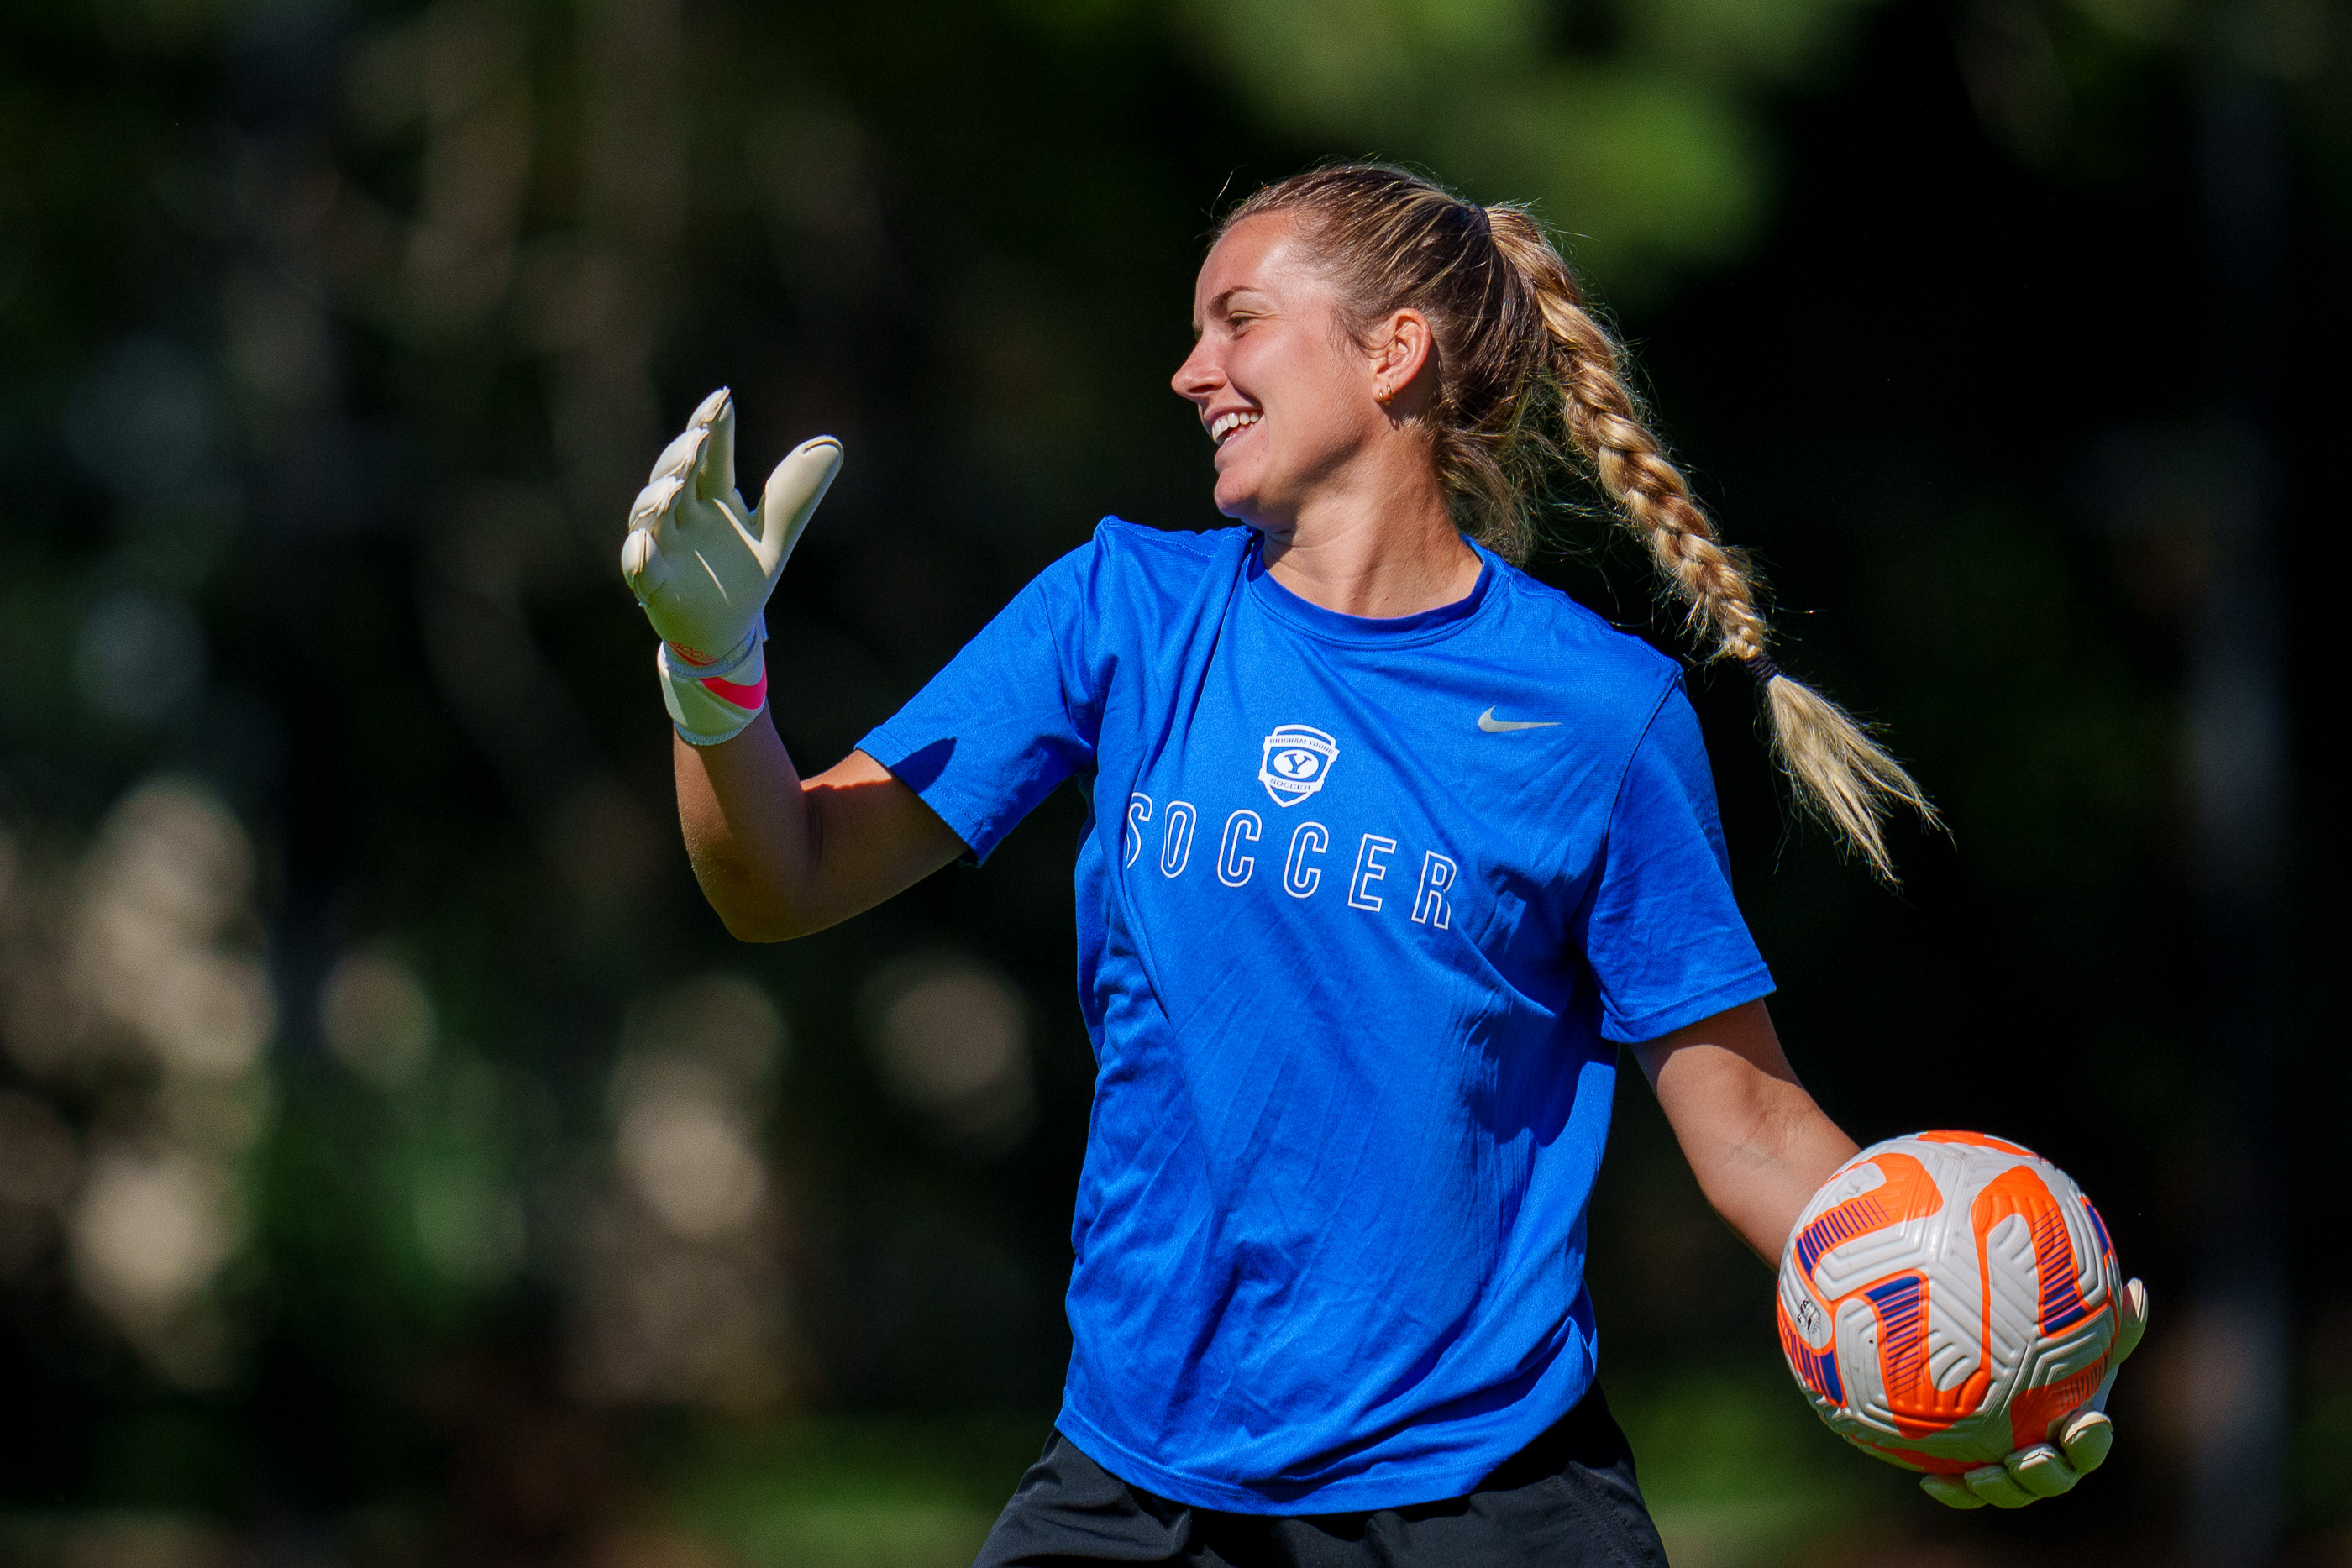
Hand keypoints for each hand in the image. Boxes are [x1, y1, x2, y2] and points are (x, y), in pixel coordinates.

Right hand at [621, 389, 840, 742]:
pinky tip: (642, 544)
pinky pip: (640, 567)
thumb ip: (796, 494)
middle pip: (674, 476)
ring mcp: (664, 547)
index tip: (723, 397)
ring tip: (672, 488)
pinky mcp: (654, 584)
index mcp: (712, 498)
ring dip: (656, 499)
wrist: (723, 634)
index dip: (714, 427)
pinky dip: (639, 555)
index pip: (711, 456)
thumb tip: (833, 443)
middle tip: (698, 437)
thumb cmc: (740, 576)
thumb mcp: (775, 534)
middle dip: (682, 456)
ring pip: (649, 515)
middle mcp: (682, 516)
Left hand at [1920, 1276, 2148, 1508]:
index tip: (2087, 1421)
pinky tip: (1928, 1482)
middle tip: (2028, 1458)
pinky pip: (1965, 1490)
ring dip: (1998, 1489)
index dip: (2091, 1440)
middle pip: (2054, 1479)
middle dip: (2045, 1475)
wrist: (1995, 1365)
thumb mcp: (2073, 1333)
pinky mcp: (1973, 1472)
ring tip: (1978, 1476)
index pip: (2090, 1444)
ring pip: (2010, 1491)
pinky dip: (1953, 1491)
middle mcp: (2048, 1456)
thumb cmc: (2044, 1346)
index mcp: (2075, 1430)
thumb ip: (2105, 1319)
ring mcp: (2011, 1469)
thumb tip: (2137, 1288)